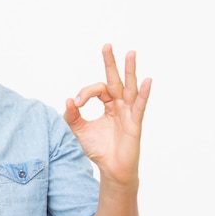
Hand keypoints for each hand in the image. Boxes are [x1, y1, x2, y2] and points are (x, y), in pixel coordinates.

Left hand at [63, 44, 150, 184]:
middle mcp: (119, 105)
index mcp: (108, 105)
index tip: (76, 104)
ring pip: (129, 87)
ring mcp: (129, 112)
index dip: (85, 93)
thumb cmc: (98, 150)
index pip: (97, 89)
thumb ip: (72, 116)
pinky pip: (140, 105)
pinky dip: (144, 93)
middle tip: (107, 45)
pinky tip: (147, 80)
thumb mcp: (79, 130)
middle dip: (111, 62)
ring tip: (131, 53)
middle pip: (115, 80)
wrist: (110, 170)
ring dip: (130, 70)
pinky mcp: (135, 122)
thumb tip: (67, 100)